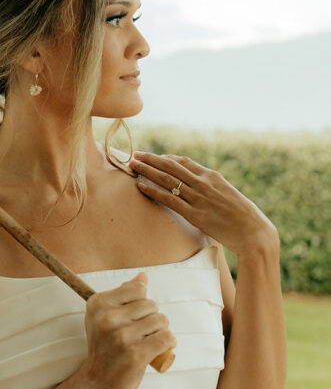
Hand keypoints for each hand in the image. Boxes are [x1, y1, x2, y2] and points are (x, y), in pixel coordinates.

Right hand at [81, 271, 176, 388]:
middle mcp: (108, 317)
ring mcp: (122, 336)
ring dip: (160, 332)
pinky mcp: (136, 354)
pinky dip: (168, 344)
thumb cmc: (105, 348)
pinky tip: (158, 350)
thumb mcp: (104, 317)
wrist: (97, 383)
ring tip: (148, 342)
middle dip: (152, 319)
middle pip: (152, 305)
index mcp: (98, 304)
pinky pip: (167, 338)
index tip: (132, 318)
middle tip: (141, 334)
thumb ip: (123, 295)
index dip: (141, 303)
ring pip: (161, 320)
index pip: (138, 289)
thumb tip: (143, 275)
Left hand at [129, 151, 278, 256]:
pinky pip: (169, 199)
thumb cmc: (245, 218)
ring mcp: (199, 198)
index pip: (185, 162)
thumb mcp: (229, 196)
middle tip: (136, 154)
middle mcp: (204, 183)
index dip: (167, 158)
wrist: (255, 233)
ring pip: (167, 179)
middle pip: (172, 166)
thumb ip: (213, 191)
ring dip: (147, 170)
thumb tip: (203, 192)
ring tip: (132, 165)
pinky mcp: (195, 214)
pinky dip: (152, 191)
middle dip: (152, 159)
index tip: (155, 157)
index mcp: (213, 177)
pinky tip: (140, 186)